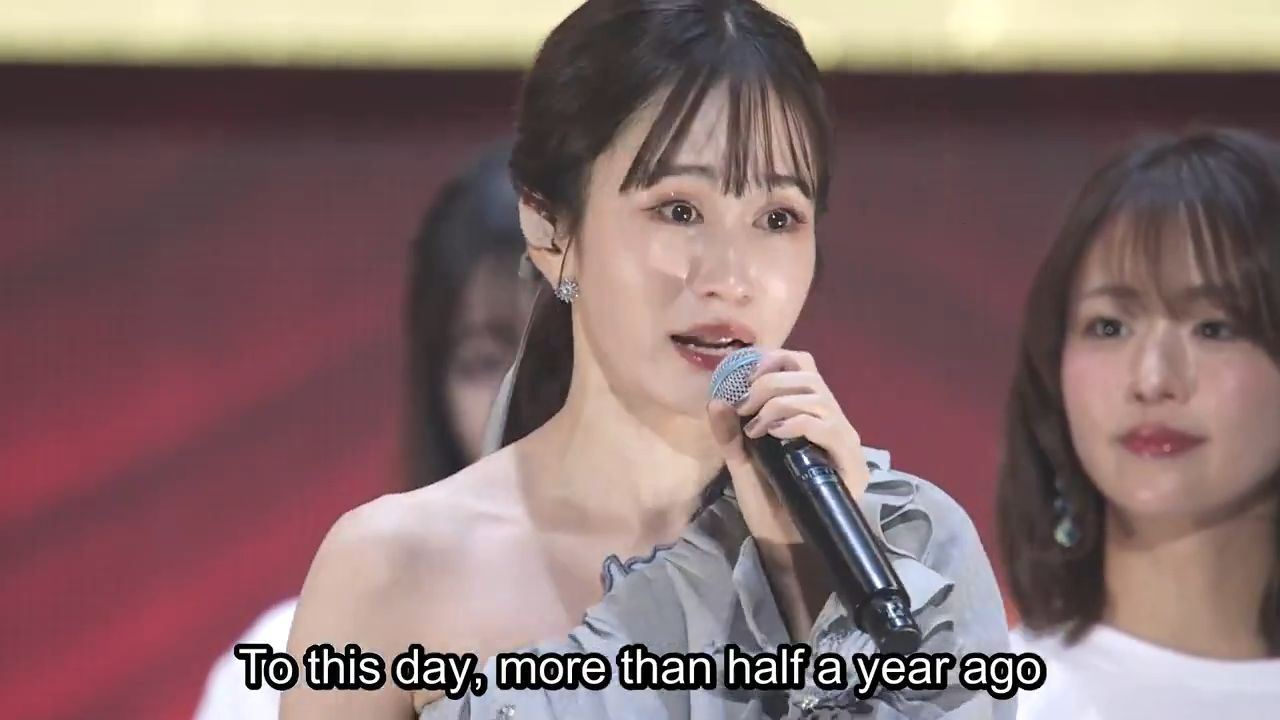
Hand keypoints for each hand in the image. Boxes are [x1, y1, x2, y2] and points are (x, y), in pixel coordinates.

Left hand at [706, 347, 871, 547]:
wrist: (786, 543)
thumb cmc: (768, 502)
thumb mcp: (742, 463)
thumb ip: (730, 433)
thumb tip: (716, 400)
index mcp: (810, 414)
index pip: (804, 366)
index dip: (776, 360)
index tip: (746, 374)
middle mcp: (832, 421)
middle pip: (809, 376)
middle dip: (770, 383)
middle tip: (745, 406)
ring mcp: (843, 441)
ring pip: (818, 397)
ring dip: (778, 403)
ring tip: (756, 427)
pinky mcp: (849, 464)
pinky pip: (828, 426)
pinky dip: (797, 422)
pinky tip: (775, 433)